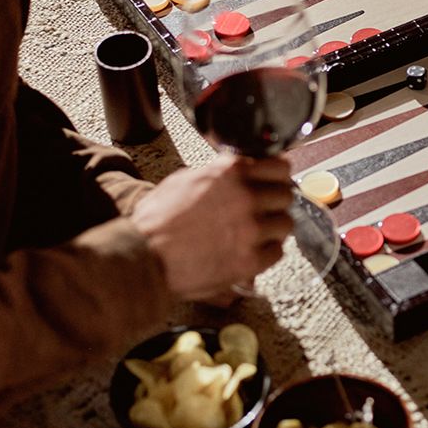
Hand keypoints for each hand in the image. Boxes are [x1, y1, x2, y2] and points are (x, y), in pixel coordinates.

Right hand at [132, 153, 293, 300]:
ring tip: (259, 233)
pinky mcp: (249, 260)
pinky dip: (267, 252)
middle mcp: (246, 197)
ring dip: (274, 228)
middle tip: (267, 210)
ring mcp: (250, 230)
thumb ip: (220, 172)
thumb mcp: (186, 180)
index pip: (279, 166)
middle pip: (286, 195)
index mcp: (231, 173)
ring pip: (286, 223)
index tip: (276, 181)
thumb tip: (243, 167)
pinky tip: (253, 251)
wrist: (142, 258)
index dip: (278, 175)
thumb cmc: (156, 220)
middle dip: (276, 202)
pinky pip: (277, 252)